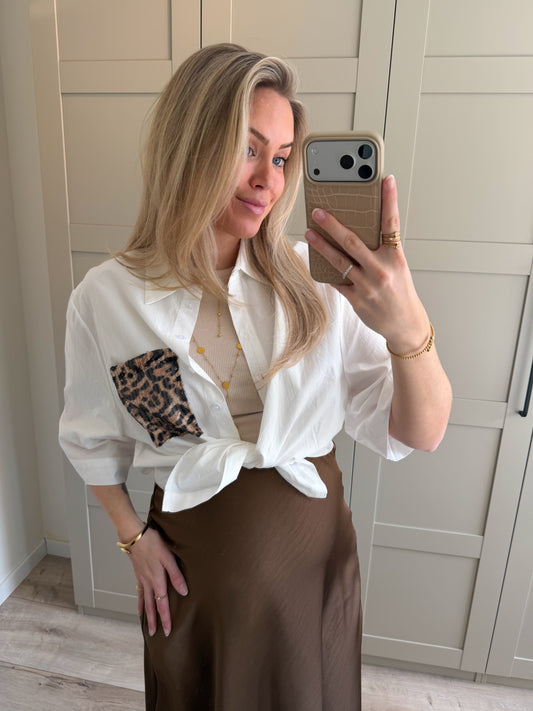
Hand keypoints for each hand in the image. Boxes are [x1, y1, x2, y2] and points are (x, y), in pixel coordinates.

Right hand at [130, 527, 187, 636]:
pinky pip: (139, 593)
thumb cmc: (153, 543)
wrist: (135, 535)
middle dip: (155, 621)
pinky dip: (139, 603)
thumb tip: (184, 591)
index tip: (168, 631)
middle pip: (152, 606)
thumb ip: (176, 575)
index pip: (162, 604)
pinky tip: (139, 609)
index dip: (165, 618)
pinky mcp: (138, 575)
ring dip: (147, 615)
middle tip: (157, 635)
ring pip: (144, 602)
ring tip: (148, 627)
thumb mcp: (168, 557)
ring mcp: (142, 580)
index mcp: (157, 580)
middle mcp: (149, 583)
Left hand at [305, 175, 429, 354]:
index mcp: (395, 257)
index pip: (392, 223)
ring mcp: (367, 285)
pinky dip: (327, 271)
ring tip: (309, 233)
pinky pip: (337, 281)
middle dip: (333, 224)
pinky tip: (316, 261)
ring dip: (321, 245)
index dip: (389, 200)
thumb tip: (360, 229)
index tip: (385, 179)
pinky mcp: (356, 299)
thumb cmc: (401, 292)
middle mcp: (381, 269)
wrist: (405, 324)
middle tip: (318, 211)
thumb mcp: (398, 267)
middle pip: (353, 241)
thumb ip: (382, 249)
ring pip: (339, 260)